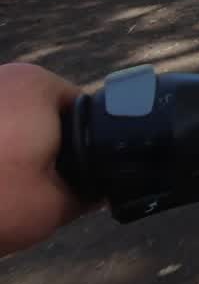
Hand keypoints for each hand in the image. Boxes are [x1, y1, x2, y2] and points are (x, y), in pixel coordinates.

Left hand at [0, 62, 89, 254]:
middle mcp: (3, 76)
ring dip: (6, 154)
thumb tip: (104, 188)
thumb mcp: (52, 207)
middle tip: (26, 189)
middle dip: (39, 151)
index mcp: (38, 85)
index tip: (65, 181)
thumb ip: (90, 194)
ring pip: (8, 126)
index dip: (82, 150)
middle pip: (42, 116)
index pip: (83, 112)